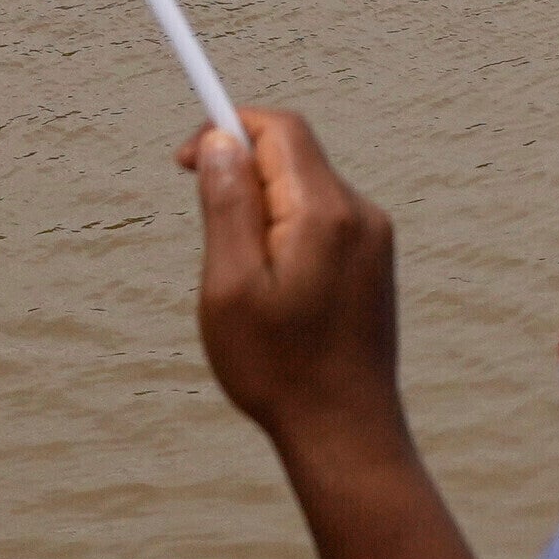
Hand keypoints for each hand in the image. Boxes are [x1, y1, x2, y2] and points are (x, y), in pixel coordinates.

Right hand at [186, 109, 412, 469]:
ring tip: (247, 284)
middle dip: (242, 175)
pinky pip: (323, 219)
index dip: (228, 127)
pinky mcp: (375, 261)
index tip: (183, 159)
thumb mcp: (230, 286)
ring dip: (263, 211)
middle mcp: (361, 214)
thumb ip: (227, 205)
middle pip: (294, 155)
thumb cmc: (279, 369)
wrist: (345, 431)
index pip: (280, 129)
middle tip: (213, 240)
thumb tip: (221, 139)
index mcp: (326, 212)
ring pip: (306, 188)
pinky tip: (276, 294)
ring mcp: (374, 238)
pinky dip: (288, 233)